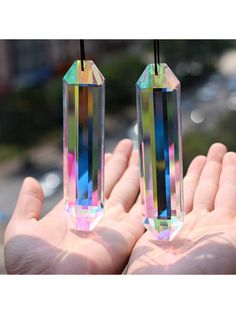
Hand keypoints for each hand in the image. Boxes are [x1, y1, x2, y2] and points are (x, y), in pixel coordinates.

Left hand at [4, 139, 143, 273]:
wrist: (48, 285)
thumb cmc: (31, 263)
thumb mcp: (21, 229)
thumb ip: (28, 204)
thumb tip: (31, 181)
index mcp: (75, 211)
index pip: (92, 182)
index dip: (101, 167)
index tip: (109, 152)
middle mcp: (97, 215)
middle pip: (114, 183)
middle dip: (123, 164)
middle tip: (131, 146)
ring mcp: (114, 223)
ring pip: (131, 192)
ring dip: (138, 173)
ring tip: (144, 153)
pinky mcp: (128, 234)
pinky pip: (144, 210)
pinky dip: (153, 193)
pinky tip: (159, 176)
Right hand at [127, 143, 235, 273]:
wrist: (164, 291)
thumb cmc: (204, 271)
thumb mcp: (233, 243)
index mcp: (224, 228)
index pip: (230, 193)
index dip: (231, 173)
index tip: (232, 155)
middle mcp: (204, 225)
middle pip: (211, 190)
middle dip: (215, 169)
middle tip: (218, 148)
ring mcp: (181, 226)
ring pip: (190, 193)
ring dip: (196, 174)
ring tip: (201, 157)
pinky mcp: (160, 229)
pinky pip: (167, 202)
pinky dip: (170, 187)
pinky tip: (172, 175)